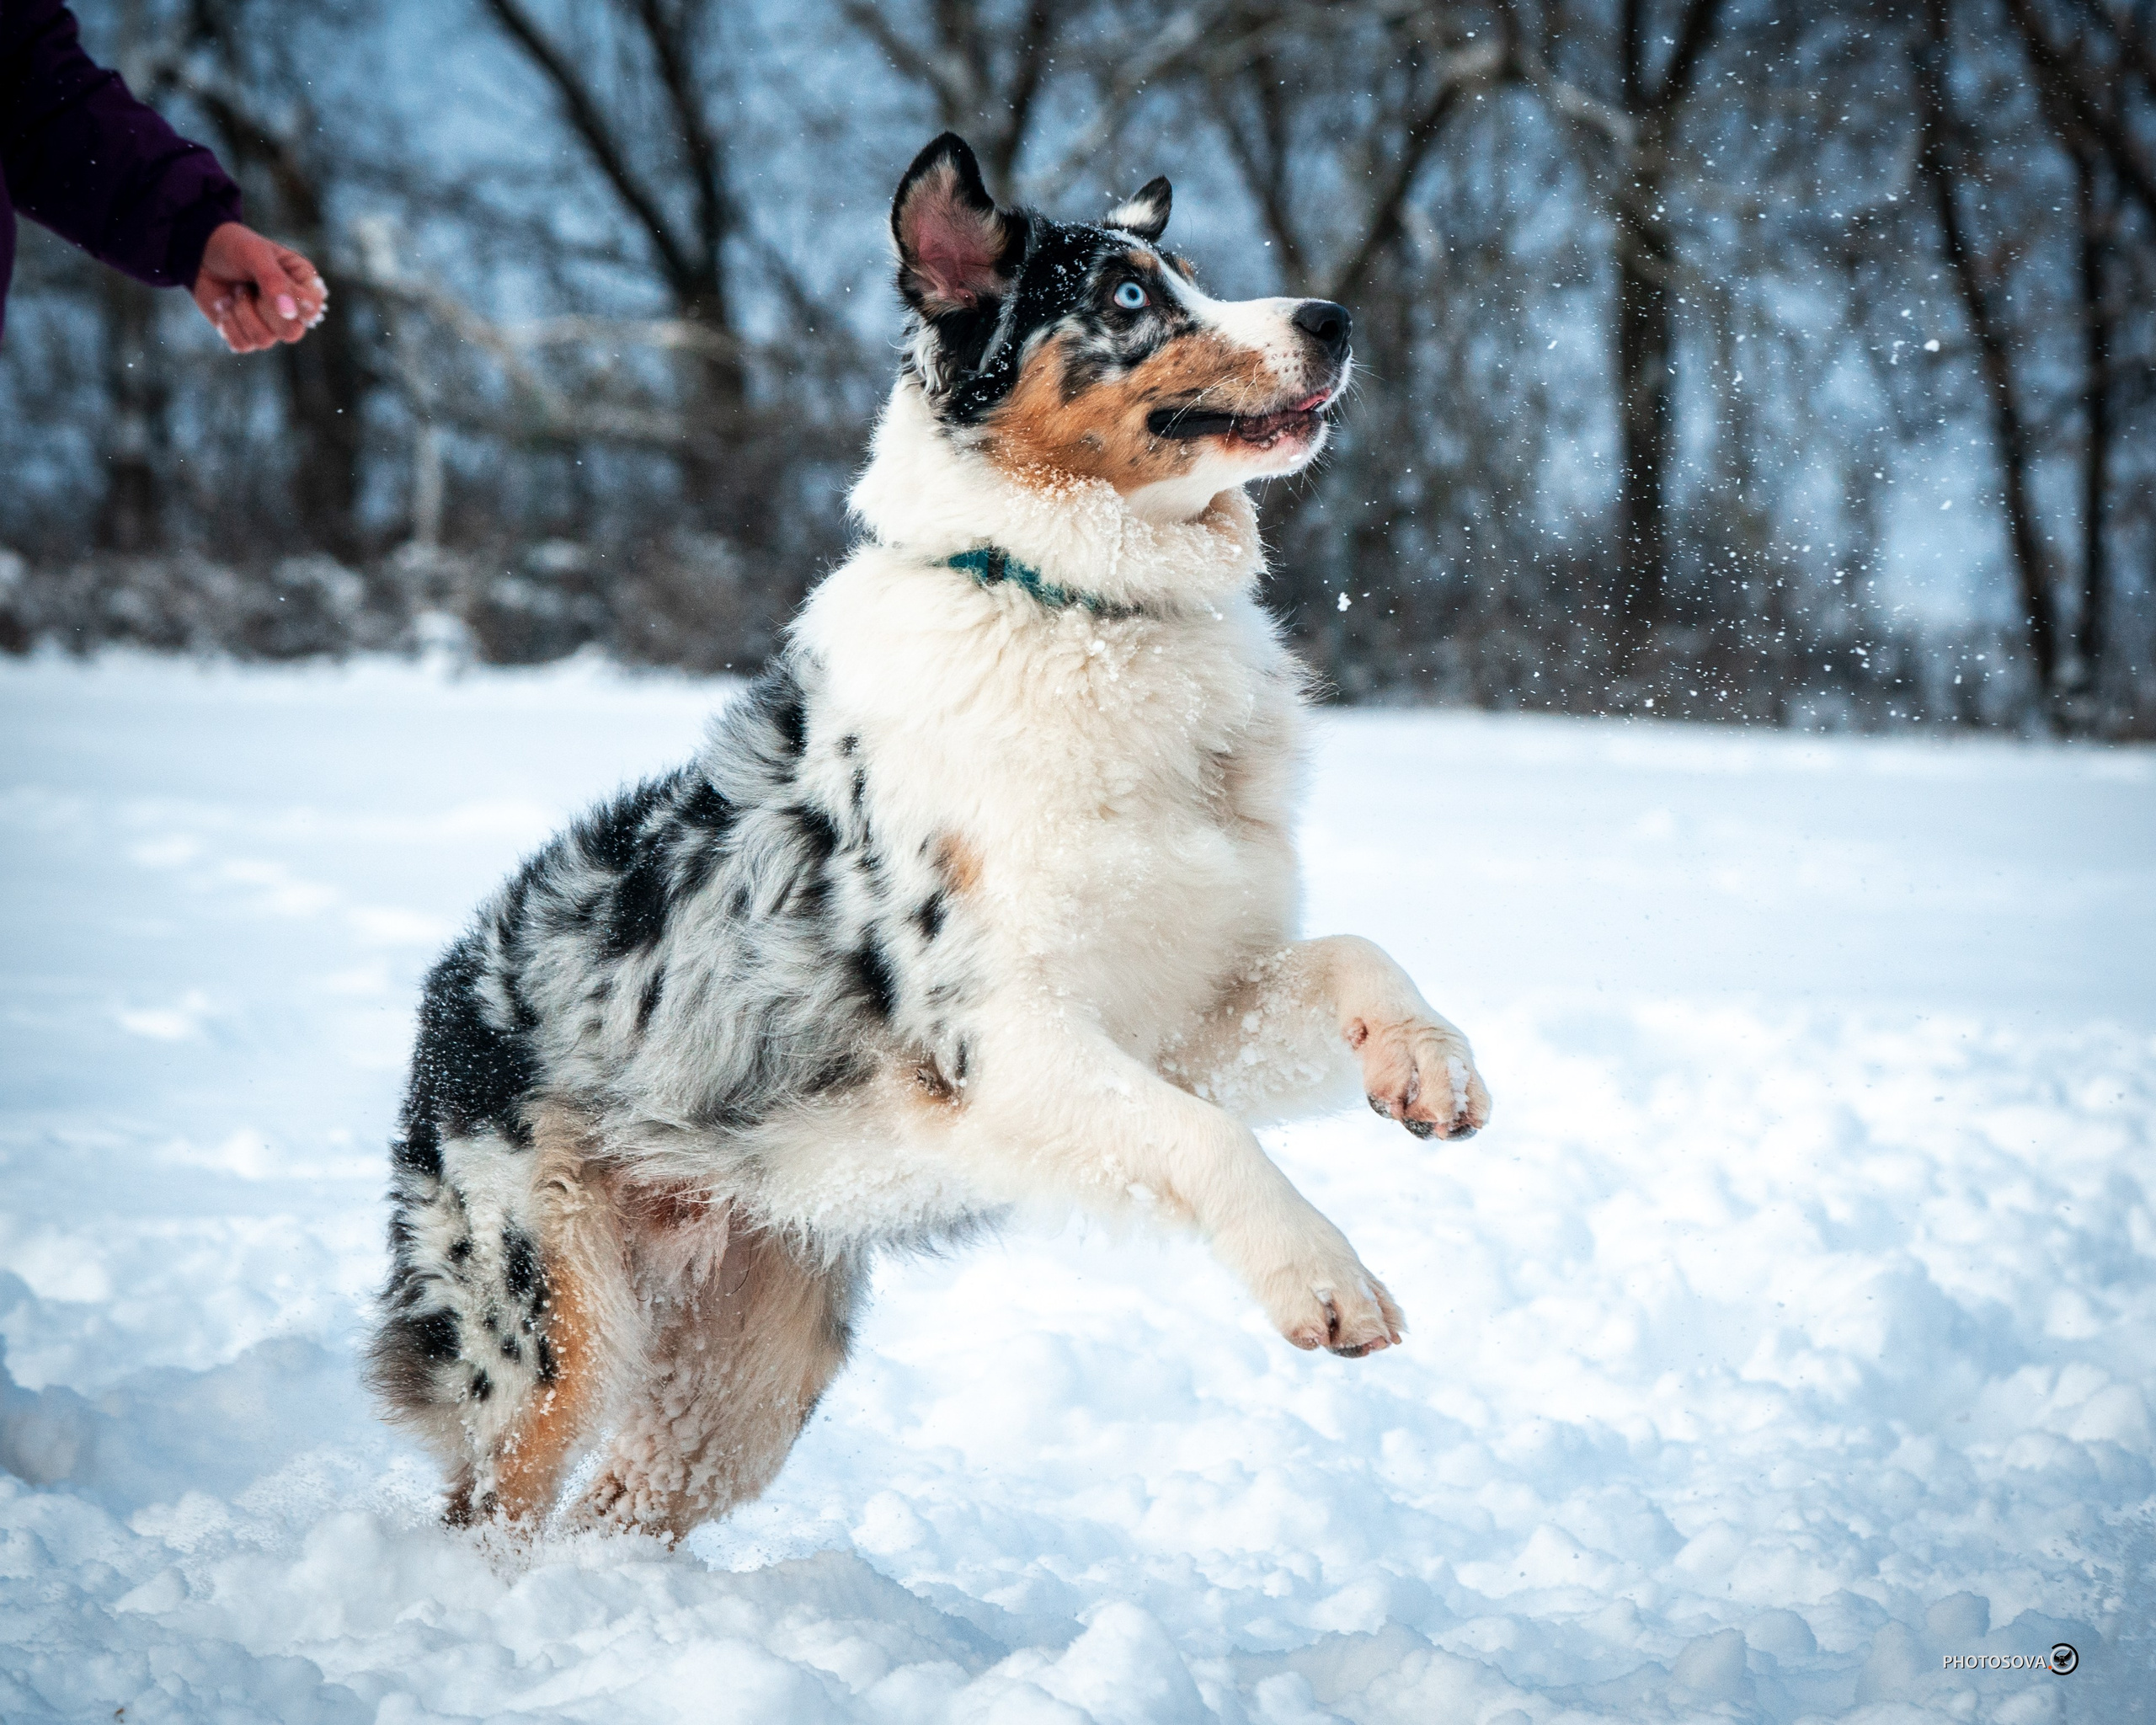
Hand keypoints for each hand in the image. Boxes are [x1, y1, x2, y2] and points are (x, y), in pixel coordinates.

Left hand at [191, 222, 327, 352]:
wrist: (199, 253)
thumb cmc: (233, 246)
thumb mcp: (255, 253)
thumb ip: (274, 280)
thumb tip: (289, 313)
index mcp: (303, 285)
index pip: (312, 309)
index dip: (294, 304)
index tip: (269, 288)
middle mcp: (291, 310)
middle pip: (292, 333)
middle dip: (263, 310)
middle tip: (249, 288)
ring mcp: (270, 326)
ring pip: (264, 340)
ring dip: (242, 313)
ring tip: (236, 292)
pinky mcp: (247, 335)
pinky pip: (242, 344)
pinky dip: (228, 324)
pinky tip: (225, 305)